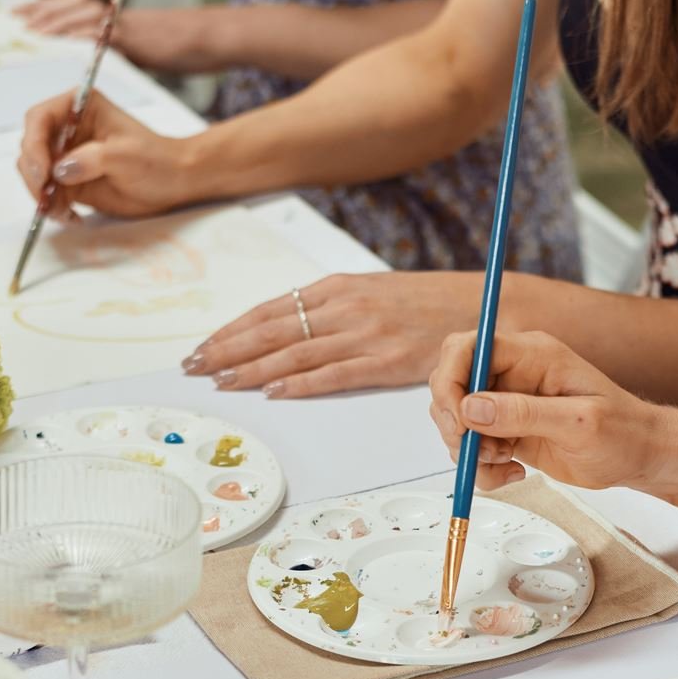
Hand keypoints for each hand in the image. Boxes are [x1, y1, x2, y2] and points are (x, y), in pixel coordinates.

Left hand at [13, 0, 230, 75]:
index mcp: (119, 20)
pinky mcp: (134, 35)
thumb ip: (127, 51)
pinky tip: (58, 36)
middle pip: (73, 3)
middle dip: (43, 9)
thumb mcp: (149, 49)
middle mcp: (118, 17)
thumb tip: (113, 58)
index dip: (51, 10)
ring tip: (30, 26)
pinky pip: (99, 30)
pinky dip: (75, 32)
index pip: (79, 9)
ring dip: (53, 18)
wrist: (213, 37)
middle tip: (16, 16)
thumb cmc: (188, 45)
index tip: (26, 15)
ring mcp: (125, 23)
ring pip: (81, 13)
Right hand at [17, 89, 196, 219]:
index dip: (34, 144)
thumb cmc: (156, 159)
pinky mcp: (70, 180)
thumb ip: (90, 160)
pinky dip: (53, 207)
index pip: (39, 119)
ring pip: (35, 173)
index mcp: (80, 107)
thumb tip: (59, 170)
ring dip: (42, 195)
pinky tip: (71, 217)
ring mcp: (67, 155)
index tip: (43, 172)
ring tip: (63, 212)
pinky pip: (48, 193)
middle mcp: (67, 128)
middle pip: (31, 147)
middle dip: (34, 174)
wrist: (174, 182)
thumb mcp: (124, 156)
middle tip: (46, 198)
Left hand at [182, 271, 483, 396]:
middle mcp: (345, 307)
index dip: (232, 330)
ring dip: (250, 369)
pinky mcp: (385, 361)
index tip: (203, 346)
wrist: (483, 305)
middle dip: (227, 350)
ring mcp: (365, 334)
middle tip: (193, 367)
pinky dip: (299, 383)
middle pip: (272, 330)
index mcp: (338, 287)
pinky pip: (332, 374)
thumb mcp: (373, 293)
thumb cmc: (425, 304)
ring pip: (294, 353)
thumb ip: (333, 308)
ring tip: (220, 382)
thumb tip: (291, 328)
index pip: (271, 309)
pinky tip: (272, 391)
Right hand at [429, 329, 667, 493]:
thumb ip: (524, 414)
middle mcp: (514, 373)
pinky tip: (513, 472)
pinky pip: (473, 445)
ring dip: (468, 449)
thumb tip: (471, 409)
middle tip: (477, 449)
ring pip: (458, 418)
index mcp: (532, 355)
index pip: (469, 347)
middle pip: (452, 381)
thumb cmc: (623, 432)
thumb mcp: (578, 423)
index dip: (451, 379)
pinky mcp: (508, 430)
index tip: (457, 418)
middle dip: (453, 420)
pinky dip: (482, 467)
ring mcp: (509, 402)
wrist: (640, 456)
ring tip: (504, 463)